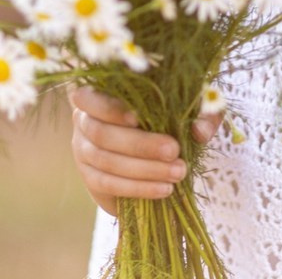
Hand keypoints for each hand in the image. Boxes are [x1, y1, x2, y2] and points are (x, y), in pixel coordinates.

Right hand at [68, 86, 222, 217]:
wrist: (156, 148)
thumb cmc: (168, 114)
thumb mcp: (189, 105)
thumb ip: (200, 114)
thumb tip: (199, 132)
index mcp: (97, 92)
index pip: (88, 96)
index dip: (109, 107)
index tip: (137, 116)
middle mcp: (83, 120)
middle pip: (102, 133)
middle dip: (140, 144)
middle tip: (174, 150)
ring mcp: (82, 150)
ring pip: (106, 161)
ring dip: (144, 169)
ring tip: (178, 172)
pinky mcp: (90, 178)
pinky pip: (109, 185)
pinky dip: (138, 188)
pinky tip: (164, 189)